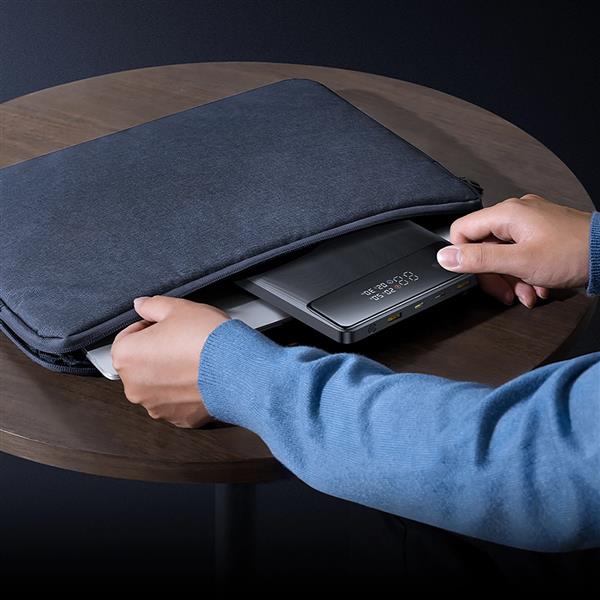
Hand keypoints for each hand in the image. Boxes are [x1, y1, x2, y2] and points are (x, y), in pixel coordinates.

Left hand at [111, 296, 229, 427]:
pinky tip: (200, 377)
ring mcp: (155, 406)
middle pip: (141, 364)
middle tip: (182, 341)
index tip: (166, 326)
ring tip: (194, 359)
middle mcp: (134, 386)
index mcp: (126, 356)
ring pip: (158, 384)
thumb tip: (141, 305)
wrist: (237, 368)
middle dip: (157, 352)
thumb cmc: (206, 339)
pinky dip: (184, 391)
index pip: (128, 337)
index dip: (149, 327)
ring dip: (170, 373)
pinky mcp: (177, 418)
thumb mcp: (178, 308)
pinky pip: (176, 401)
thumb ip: (152, 305)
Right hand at [436, 194, 592, 307]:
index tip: (473, 276)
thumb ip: (479, 260)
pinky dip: (525, 273)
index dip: (462, 257)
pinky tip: (537, 287)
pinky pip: (521, 254)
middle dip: (493, 275)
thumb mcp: (519, 262)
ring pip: (503, 254)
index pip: (462, 231)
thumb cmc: (574, 253)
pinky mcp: (543, 234)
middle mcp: (516, 214)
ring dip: (511, 279)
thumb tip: (445, 257)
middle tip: (504, 293)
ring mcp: (531, 223)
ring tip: (526, 293)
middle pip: (483, 246)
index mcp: (506, 214)